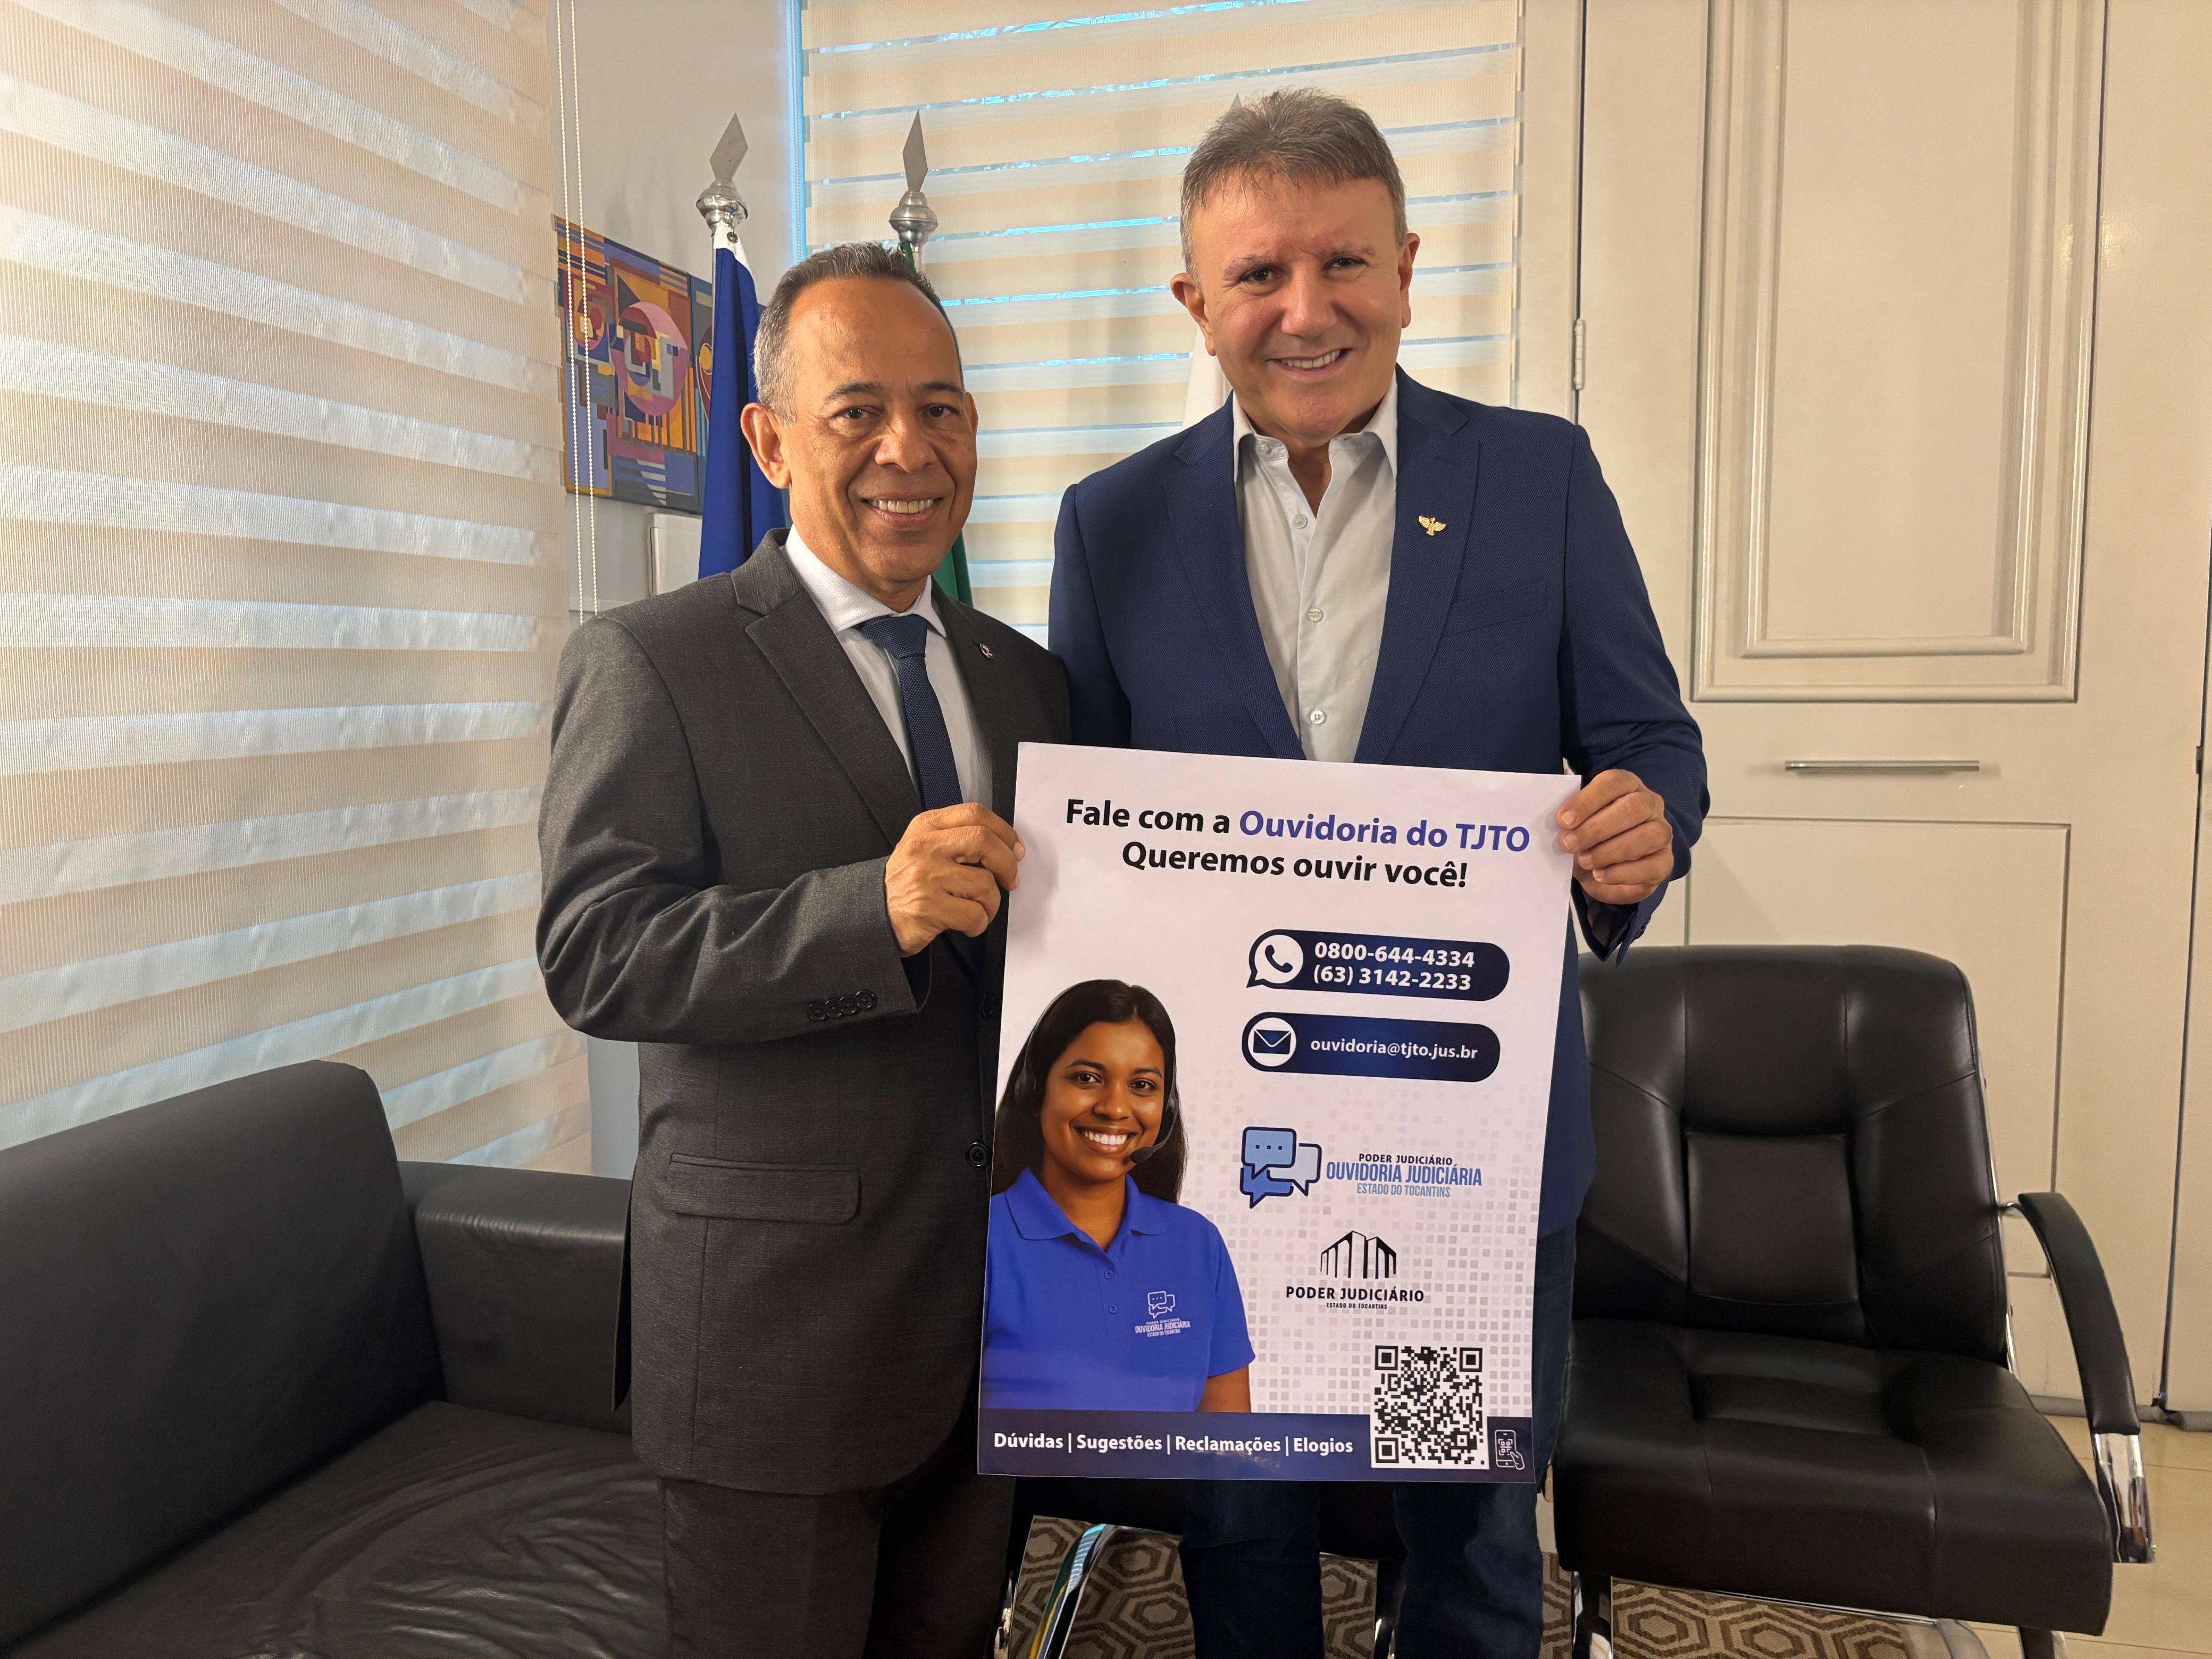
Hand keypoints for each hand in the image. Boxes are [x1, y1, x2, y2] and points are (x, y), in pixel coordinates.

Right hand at [885, 804, 1024, 955]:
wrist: (873, 914)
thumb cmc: (906, 884)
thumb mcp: (923, 848)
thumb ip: (957, 839)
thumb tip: (1005, 847)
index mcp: (926, 827)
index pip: (975, 814)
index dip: (1004, 831)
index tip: (1015, 848)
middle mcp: (925, 848)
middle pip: (984, 841)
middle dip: (1007, 864)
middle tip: (1010, 879)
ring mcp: (925, 877)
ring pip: (984, 884)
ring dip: (991, 904)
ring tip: (978, 908)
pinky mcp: (928, 908)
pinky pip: (974, 915)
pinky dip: (979, 924)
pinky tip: (967, 924)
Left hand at [1557, 769, 1673, 905]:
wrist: (1605, 868)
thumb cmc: (1591, 838)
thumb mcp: (1578, 824)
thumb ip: (1571, 820)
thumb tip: (1559, 826)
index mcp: (1627, 786)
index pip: (1613, 783)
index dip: (1587, 801)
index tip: (1563, 820)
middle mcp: (1649, 804)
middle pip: (1633, 808)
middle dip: (1597, 828)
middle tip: (1569, 843)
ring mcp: (1661, 832)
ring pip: (1648, 836)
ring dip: (1610, 851)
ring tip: (1584, 861)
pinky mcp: (1664, 862)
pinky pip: (1651, 866)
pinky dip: (1621, 873)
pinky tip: (1600, 875)